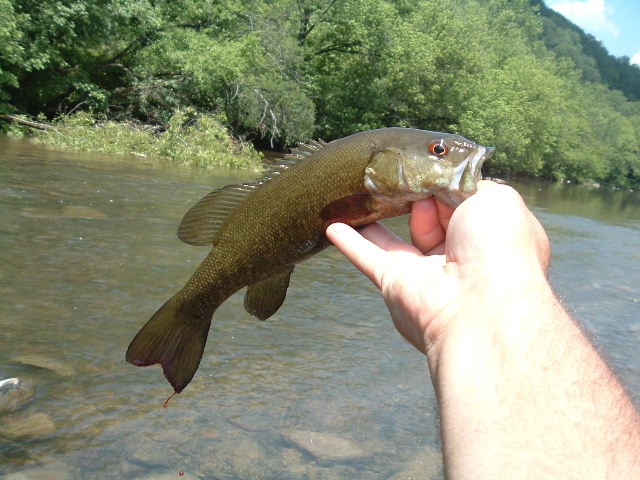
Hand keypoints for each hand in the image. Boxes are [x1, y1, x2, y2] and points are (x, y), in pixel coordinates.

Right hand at [325, 180, 549, 353]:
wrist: (481, 303)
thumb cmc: (498, 246)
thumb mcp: (496, 198)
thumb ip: (465, 184)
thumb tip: (438, 180)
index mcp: (486, 235)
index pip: (460, 202)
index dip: (444, 184)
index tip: (424, 164)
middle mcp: (457, 255)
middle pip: (427, 218)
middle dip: (412, 196)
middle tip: (394, 173)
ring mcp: (424, 271)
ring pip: (394, 239)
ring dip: (377, 219)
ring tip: (360, 194)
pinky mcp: (395, 283)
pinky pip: (367, 257)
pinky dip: (350, 242)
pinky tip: (333, 226)